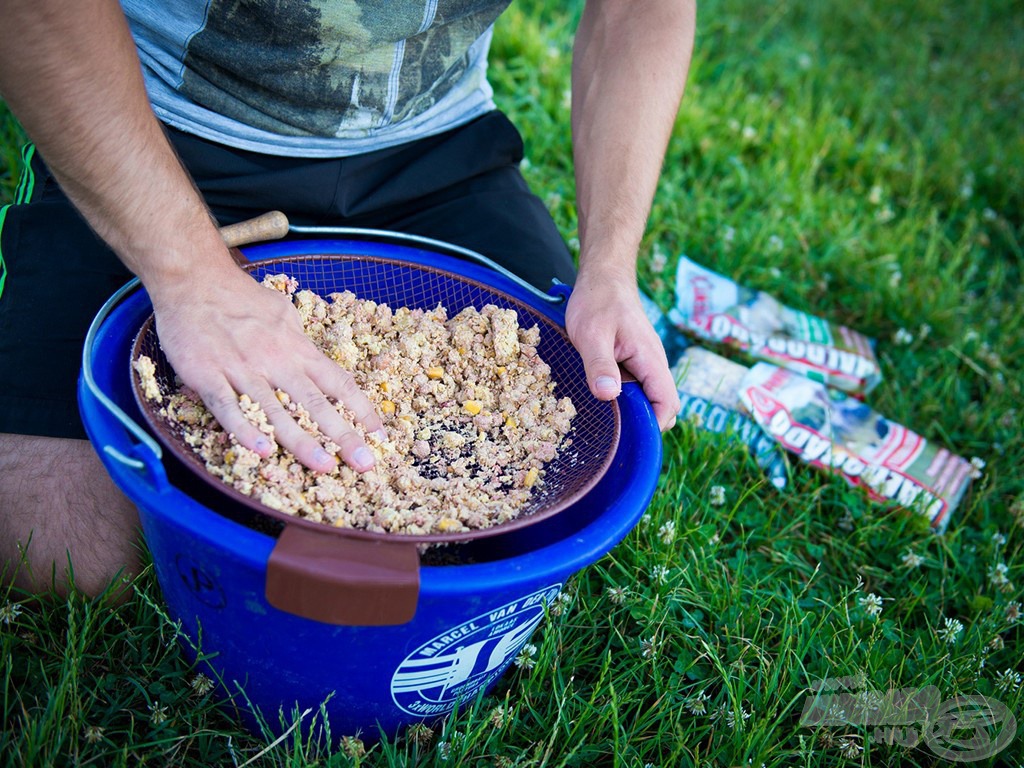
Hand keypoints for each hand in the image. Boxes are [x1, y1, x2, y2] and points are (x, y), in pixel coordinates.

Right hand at [150, 266, 383, 472]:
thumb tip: (314, 359)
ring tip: (324, 466)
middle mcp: (276, 360)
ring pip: (277, 411)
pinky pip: (228, 407)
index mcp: (297, 348)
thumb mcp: (283, 312)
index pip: (339, 383)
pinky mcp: (207, 375)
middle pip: (316, 403)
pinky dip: (245, 430)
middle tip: (365, 463)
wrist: (193, 278)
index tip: (380, 436)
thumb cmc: (240, 296)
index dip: (362, 411)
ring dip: (302, 441)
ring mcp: (242, 369)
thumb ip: (299, 341)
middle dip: (343, 435)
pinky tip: (261, 451)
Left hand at [564, 266, 679, 430]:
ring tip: (604, 422)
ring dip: (632, 413)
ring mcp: (644, 363)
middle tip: (611, 434)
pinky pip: (636, 389)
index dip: (654, 426)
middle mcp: (653, 364)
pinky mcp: (633, 362)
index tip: (629, 439)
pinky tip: (601, 401)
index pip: (667, 403)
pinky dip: (624, 400)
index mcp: (650, 359)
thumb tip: (609, 395)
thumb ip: (600, 364)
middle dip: (643, 425)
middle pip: (661, 406)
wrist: (603, 276)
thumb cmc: (597, 301)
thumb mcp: (591, 334)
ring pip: (648, 398)